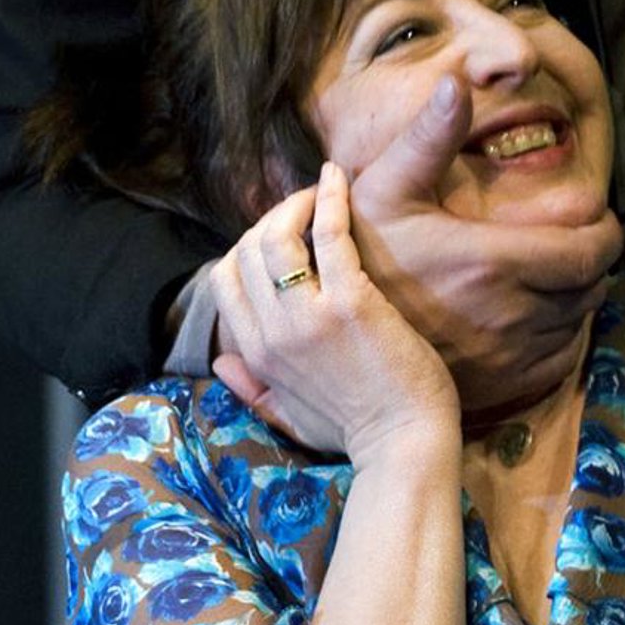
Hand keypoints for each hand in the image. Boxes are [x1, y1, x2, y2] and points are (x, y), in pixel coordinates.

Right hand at [208, 163, 457, 461]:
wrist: (404, 445)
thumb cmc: (355, 432)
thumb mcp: (288, 416)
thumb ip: (252, 389)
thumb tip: (219, 362)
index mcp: (257, 356)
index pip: (224, 279)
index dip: (246, 248)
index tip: (279, 239)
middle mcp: (273, 332)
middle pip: (247, 250)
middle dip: (270, 220)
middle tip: (302, 210)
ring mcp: (309, 316)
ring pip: (276, 237)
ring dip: (295, 204)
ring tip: (318, 194)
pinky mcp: (351, 302)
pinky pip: (329, 234)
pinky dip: (330, 199)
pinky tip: (337, 179)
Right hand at [348, 76, 623, 412]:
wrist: (339, 344)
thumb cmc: (361, 259)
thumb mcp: (385, 190)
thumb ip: (428, 139)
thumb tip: (455, 84)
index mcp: (494, 262)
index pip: (591, 252)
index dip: (606, 234)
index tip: (597, 221)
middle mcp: (513, 315)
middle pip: (591, 287)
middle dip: (590, 262)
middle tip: (572, 243)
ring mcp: (511, 357)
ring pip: (578, 323)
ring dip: (574, 297)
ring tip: (551, 275)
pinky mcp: (505, 387)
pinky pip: (560, 360)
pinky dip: (559, 336)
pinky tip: (533, 316)